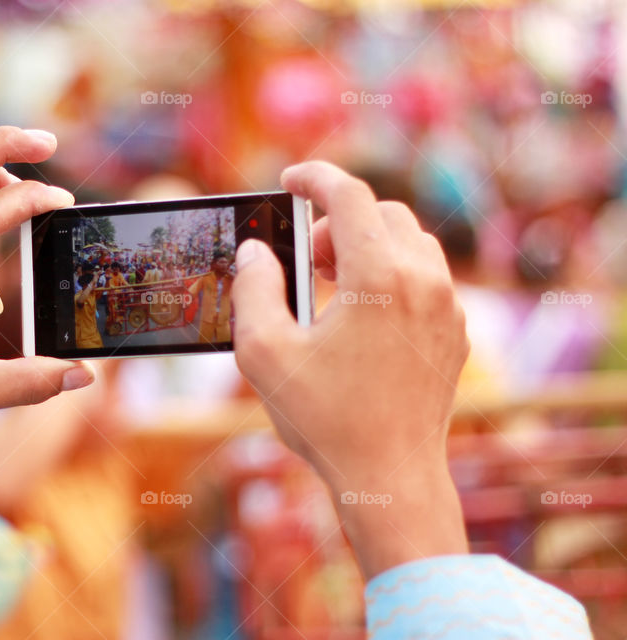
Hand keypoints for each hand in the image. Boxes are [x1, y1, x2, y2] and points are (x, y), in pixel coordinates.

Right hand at [232, 161, 469, 578]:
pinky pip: (427, 276)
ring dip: (368, 245)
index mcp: (378, 277)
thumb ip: (254, 288)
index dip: (314, 177)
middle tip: (307, 257)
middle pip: (383, 213)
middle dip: (339, 221)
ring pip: (411, 242)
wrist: (390, 478)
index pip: (350, 194)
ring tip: (333, 285)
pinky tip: (362, 315)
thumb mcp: (265, 352)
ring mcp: (447, 307)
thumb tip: (256, 251)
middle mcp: (423, 281)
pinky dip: (392, 273)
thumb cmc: (326, 418)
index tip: (289, 180)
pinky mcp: (455, 333)